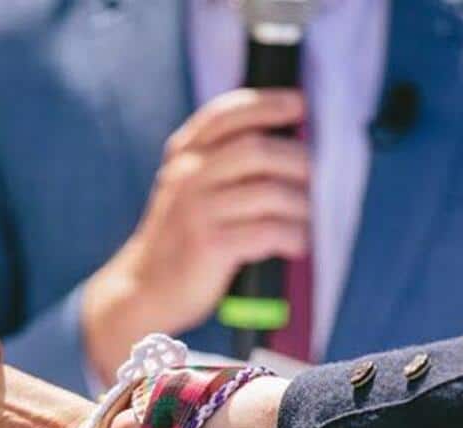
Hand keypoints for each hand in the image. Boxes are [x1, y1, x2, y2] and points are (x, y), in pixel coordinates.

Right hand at [80, 89, 309, 380]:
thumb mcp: (189, 189)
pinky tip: (297, 245)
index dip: (267, 103)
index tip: (299, 105)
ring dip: (302, 207)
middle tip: (318, 179)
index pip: (227, 113)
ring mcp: (197, 210)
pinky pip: (268, 231)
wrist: (144, 288)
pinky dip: (293, 237)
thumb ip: (221, 162)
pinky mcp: (209, 245)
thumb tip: (287, 143)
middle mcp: (187, 175)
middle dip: (298, 161)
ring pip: (269, 192)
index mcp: (184, 155)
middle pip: (258, 149)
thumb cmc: (182, 237)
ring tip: (310, 221)